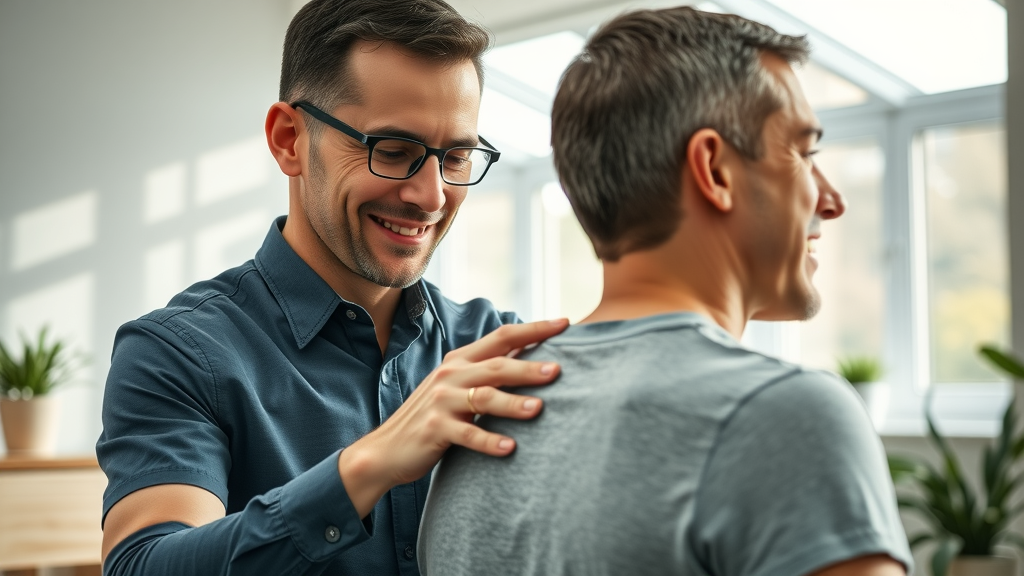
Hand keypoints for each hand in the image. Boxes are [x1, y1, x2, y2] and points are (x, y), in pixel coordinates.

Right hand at [338, 318, 568, 516]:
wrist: (387, 448)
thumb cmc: (433, 417)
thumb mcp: (456, 387)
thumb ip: (485, 373)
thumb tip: (530, 358)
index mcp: (460, 361)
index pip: (502, 337)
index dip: (534, 329)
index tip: (566, 323)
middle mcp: (451, 375)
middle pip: (497, 366)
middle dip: (528, 368)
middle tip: (558, 370)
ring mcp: (442, 402)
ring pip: (483, 398)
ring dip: (512, 404)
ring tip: (539, 409)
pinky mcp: (435, 430)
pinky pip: (467, 435)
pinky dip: (489, 442)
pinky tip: (510, 448)